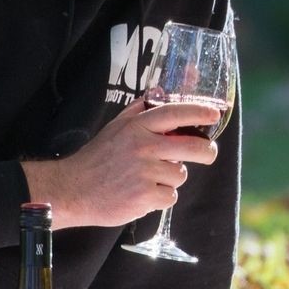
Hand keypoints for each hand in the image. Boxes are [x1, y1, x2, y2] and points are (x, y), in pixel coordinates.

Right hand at [21, 94, 220, 228]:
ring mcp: (144, 172)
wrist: (73, 189)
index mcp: (137, 127)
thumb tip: (161, 91)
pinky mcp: (145, 196)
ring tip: (148, 179)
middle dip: (207, 151)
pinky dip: (160, 197)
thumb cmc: (97, 158)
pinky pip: (170, 196)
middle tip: (207, 153)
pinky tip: (142, 193)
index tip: (215, 114)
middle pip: (192, 146)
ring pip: (180, 174)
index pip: (175, 113)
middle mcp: (143, 146)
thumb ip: (140, 110)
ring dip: (170, 179)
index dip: (198, 112)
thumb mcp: (116, 126)